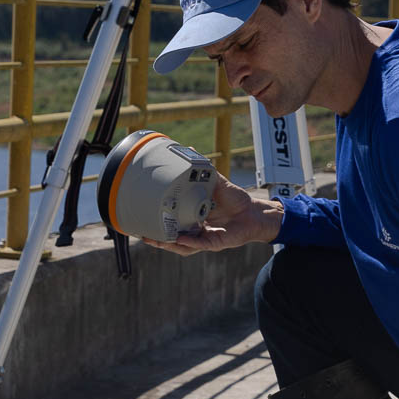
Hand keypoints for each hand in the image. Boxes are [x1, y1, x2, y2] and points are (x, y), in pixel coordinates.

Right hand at [138, 175, 282, 255]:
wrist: (255, 212)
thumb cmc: (237, 200)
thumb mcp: (216, 183)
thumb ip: (203, 170)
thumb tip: (191, 151)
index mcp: (194, 220)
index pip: (172, 225)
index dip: (158, 225)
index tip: (144, 221)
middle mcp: (197, 232)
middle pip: (173, 239)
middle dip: (157, 239)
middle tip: (143, 234)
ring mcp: (205, 239)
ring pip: (183, 246)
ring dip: (168, 244)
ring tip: (154, 240)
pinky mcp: (216, 243)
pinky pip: (199, 244)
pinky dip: (189, 242)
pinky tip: (179, 239)